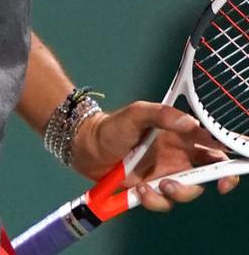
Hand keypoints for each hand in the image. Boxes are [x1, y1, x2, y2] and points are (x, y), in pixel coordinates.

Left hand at [71, 102, 240, 211]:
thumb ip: (162, 114)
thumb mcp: (137, 113)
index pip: (211, 145)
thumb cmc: (112, 126)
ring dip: (179, 192)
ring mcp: (165, 174)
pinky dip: (155, 200)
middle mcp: (177, 156)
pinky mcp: (151, 191)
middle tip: (210, 184)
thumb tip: (191, 123)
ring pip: (188, 191)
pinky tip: (141, 190)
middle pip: (208, 172)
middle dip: (212, 181)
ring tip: (159, 184)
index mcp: (178, 136)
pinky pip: (163, 202)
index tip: (228, 169)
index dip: (226, 156)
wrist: (86, 147)